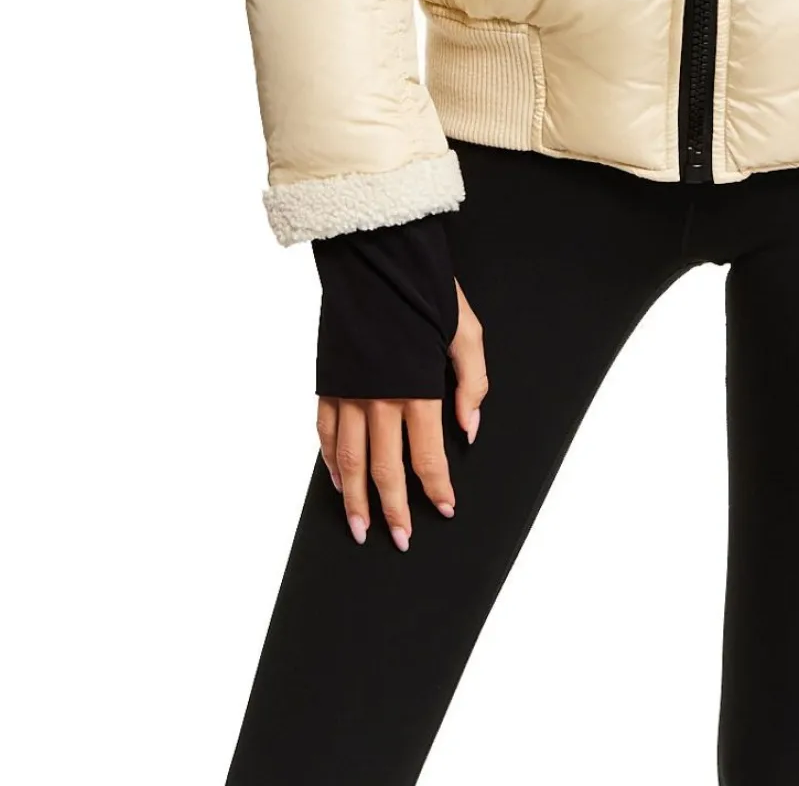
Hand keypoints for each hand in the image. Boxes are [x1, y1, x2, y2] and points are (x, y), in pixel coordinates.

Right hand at [316, 278, 488, 549]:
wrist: (376, 258)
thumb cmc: (425, 292)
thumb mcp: (467, 332)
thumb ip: (473, 383)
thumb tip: (470, 428)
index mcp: (417, 388)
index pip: (428, 456)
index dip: (436, 488)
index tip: (444, 510)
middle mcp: (379, 397)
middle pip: (385, 470)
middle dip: (393, 510)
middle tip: (400, 540)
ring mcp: (349, 392)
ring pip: (349, 462)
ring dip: (354, 500)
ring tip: (360, 529)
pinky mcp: (328, 380)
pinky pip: (326, 433)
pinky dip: (330, 462)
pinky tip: (338, 481)